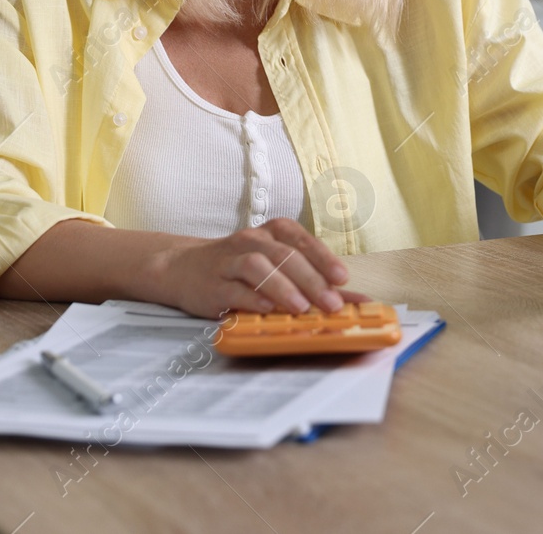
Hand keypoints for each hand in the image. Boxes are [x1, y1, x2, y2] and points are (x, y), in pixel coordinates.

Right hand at [147, 219, 369, 318]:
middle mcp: (252, 241)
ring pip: (258, 267)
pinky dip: (252, 299)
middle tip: (330, 303)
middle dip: (311, 280)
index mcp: (273, 232)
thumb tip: (358, 301)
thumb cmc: (240, 267)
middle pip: (284, 255)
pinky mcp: (212, 285)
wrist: (184, 268)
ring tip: (301, 307)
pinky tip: (268, 309)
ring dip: (282, 287)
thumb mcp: (278, 266)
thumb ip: (316, 281)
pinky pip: (233, 289)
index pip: (301, 240)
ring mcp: (230, 261)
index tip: (342, 278)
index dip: (324, 258)